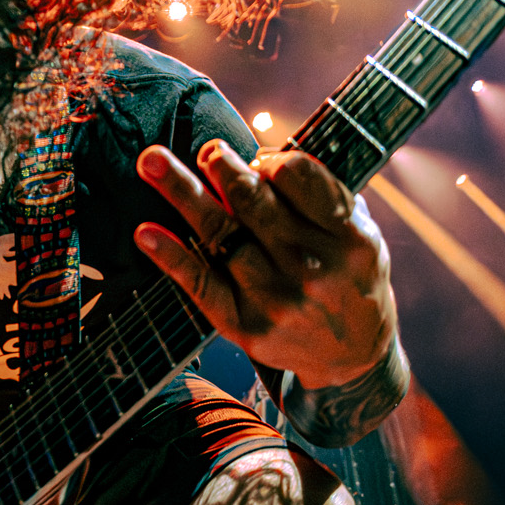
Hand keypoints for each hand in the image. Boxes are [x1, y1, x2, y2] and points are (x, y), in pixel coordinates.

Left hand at [134, 139, 397, 390]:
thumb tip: (255, 159)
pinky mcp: (245, 325)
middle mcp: (311, 267)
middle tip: (203, 149)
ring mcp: (275, 299)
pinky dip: (171, 256)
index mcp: (347, 236)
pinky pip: (202, 285)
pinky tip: (145, 233)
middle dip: (221, 168)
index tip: (256, 159)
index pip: (298, 179)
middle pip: (254, 203)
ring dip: (183, 194)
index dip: (270, 161)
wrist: (353, 355)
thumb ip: (319, 193)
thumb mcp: (359, 232)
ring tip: (152, 161)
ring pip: (221, 234)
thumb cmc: (347, 275)